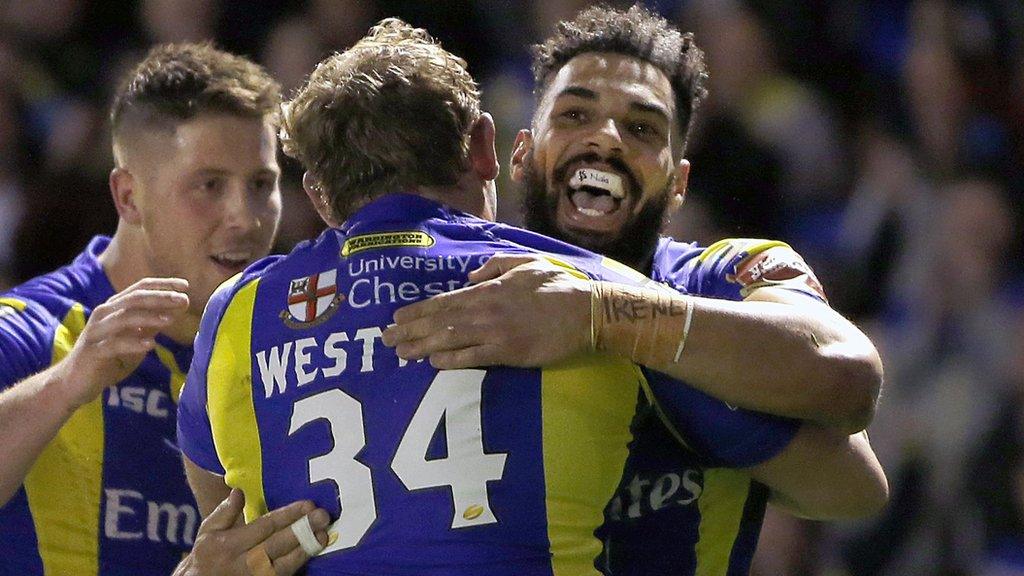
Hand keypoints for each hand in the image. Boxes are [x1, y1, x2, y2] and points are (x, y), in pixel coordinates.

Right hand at [60, 277, 189, 407]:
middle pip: (134, 299)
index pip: (140, 288)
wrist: (73, 384)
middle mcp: (104, 315)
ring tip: (171, 319)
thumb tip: (176, 311)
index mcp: (114, 308)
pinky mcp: (92, 352)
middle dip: (160, 297)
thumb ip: (151, 326)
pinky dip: (133, 343)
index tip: (185, 286)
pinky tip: (150, 345)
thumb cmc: (108, 360)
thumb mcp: (135, 341)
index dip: (162, 285)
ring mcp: (97, 332)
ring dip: (149, 317)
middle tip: (183, 299)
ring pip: (124, 318)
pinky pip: (114, 345)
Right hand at [176, 489, 329, 575]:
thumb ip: (224, 513)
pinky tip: (312, 553)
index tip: (308, 504)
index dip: (288, 514)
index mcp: (231, 544)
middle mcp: (246, 562)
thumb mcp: (207, 533)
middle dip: (303, 529)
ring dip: (306, 549)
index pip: (265, 526)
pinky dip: (299, 565)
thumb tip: (239, 491)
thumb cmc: (206, 557)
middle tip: (323, 516)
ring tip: (323, 535)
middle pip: (278, 544)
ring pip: (285, 564)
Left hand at [382, 253, 591, 368]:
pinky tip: (433, 363)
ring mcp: (495, 332)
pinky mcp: (508, 353)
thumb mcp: (525, 262)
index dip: (419, 310)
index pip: (445, 300)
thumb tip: (471, 275)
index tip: (398, 317)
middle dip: (411, 330)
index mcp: (489, 288)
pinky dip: (451, 361)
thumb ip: (495, 265)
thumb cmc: (557, 286)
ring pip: (450, 340)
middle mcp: (486, 310)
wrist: (585, 311)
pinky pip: (473, 357)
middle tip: (386, 339)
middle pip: (440, 321)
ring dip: (422, 347)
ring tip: (401, 353)